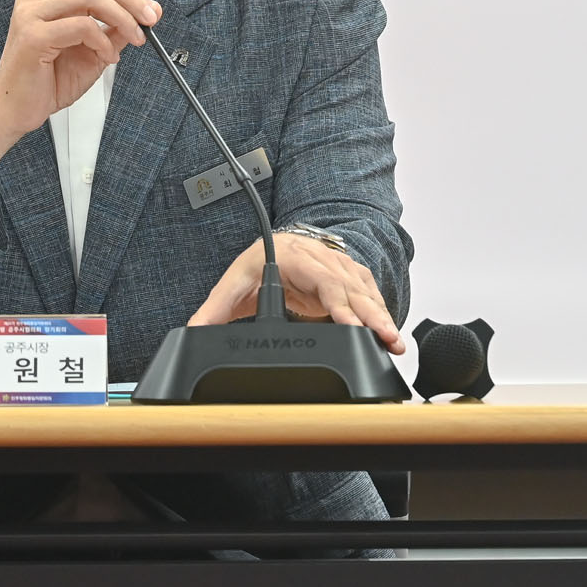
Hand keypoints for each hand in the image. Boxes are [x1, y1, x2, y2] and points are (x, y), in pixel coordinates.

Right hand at [0, 0, 160, 137]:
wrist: (14, 109)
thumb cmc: (46, 81)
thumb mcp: (91, 51)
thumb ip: (112, 30)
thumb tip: (142, 15)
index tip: (150, 8)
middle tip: (151, 18)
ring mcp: (31, 13)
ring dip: (123, 18)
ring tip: (136, 39)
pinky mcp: (33, 35)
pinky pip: (82, 26)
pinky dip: (103, 41)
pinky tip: (108, 57)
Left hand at [188, 232, 405, 354]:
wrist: (276, 243)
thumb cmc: (258, 262)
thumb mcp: (233, 284)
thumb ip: (214, 311)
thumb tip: (193, 332)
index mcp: (295, 257)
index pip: (323, 280)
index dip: (339, 303)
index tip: (352, 326)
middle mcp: (322, 259)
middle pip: (351, 289)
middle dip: (371, 316)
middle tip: (386, 340)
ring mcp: (339, 268)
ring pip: (365, 293)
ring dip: (382, 317)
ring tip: (394, 343)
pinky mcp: (350, 279)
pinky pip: (369, 295)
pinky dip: (381, 313)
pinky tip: (389, 333)